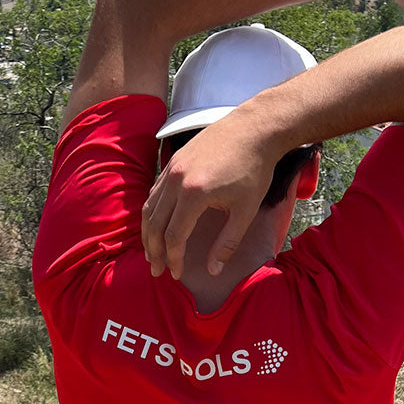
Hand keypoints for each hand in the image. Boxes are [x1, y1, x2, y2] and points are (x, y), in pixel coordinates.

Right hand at [142, 114, 277, 279]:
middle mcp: (176, 180)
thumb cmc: (254, 170)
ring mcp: (171, 168)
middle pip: (154, 224)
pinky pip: (154, 192)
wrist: (254, 129)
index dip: (173, 258)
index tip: (176, 274)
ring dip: (148, 233)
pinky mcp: (173, 160)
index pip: (173, 236)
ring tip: (152, 252)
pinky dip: (152, 212)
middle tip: (156, 271)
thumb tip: (213, 270)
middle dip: (154, 251)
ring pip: (149, 207)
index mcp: (193, 194)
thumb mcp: (245, 211)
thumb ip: (227, 243)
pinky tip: (157, 224)